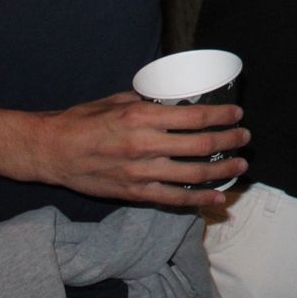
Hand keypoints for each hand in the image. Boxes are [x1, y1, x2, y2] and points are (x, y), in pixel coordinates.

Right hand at [0, 91, 250, 207]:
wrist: (52, 151)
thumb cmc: (83, 121)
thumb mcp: (118, 101)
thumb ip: (149, 102)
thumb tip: (177, 98)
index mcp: (142, 119)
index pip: (194, 117)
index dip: (221, 116)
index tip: (237, 114)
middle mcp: (145, 146)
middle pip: (200, 145)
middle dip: (229, 141)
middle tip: (244, 138)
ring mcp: (141, 173)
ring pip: (193, 175)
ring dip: (222, 170)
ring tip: (240, 166)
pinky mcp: (135, 193)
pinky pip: (174, 199)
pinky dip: (199, 199)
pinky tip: (217, 197)